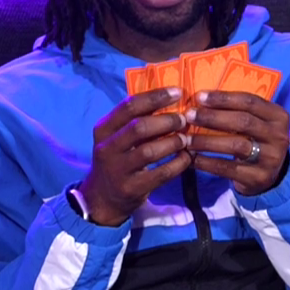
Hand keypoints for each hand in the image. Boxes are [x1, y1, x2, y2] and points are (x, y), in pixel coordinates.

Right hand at [79, 88, 191, 226]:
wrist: (103, 197)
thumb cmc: (117, 159)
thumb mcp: (116, 138)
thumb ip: (135, 120)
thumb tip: (170, 98)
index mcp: (103, 129)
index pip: (129, 106)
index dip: (155, 97)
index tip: (178, 92)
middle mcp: (107, 148)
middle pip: (139, 127)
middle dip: (166, 120)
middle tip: (183, 119)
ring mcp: (118, 170)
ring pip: (149, 151)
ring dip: (172, 142)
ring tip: (184, 138)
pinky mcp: (131, 188)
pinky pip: (160, 174)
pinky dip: (177, 164)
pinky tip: (186, 157)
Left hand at [184, 91, 289, 195]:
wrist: (270, 176)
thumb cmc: (255, 140)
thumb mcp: (255, 123)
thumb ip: (236, 111)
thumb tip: (200, 99)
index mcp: (278, 116)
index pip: (250, 101)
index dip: (223, 98)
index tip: (199, 97)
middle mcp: (279, 136)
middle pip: (243, 122)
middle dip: (212, 117)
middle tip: (189, 116)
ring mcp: (271, 158)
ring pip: (236, 145)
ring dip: (207, 141)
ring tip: (186, 140)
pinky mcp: (259, 177)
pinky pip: (229, 168)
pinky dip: (207, 163)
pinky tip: (192, 159)